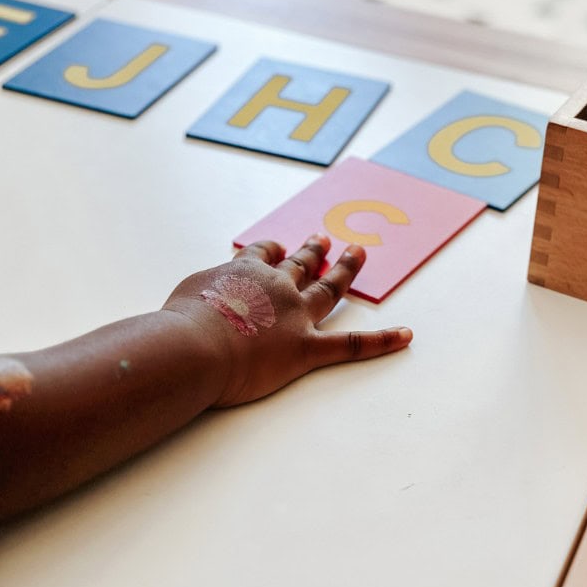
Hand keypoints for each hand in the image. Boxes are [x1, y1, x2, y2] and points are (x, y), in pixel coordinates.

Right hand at [162, 235, 412, 406]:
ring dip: (345, 271)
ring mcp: (295, 315)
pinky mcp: (307, 348)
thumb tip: (208, 296)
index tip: (280, 246)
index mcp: (246, 272)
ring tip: (357, 253)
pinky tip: (405, 335)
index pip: (264, 254)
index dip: (273, 249)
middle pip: (302, 264)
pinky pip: (350, 346)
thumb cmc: (181, 322)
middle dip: (314, 251)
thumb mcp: (188, 292)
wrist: (193, 346)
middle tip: (324, 239)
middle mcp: (277, 286)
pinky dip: (382, 342)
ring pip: (328, 289)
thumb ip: (206, 290)